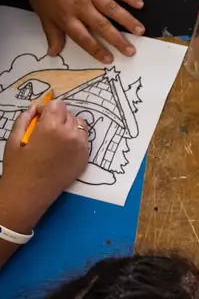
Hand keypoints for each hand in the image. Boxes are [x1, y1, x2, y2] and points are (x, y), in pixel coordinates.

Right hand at [0, 100, 88, 231]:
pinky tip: (62, 149)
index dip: (46, 108)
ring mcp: (81, 146)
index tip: (38, 117)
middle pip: (69, 113)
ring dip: (68, 126)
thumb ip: (25, 119)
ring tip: (54, 138)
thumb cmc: (18, 167)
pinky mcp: (85, 157)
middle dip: (57, 117)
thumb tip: (35, 107)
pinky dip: (75, 139)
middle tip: (44, 129)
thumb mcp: (13, 140)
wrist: (29, 194)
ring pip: (79, 125)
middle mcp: (70, 134)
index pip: (57, 104)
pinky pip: (84, 139)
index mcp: (51, 128)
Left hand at [20, 0, 144, 63]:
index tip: (109, 59)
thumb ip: (52, 34)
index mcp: (66, 17)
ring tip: (140, 31)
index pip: (84, 38)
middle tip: (131, 51)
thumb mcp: (43, 14)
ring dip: (128, 20)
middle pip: (102, 26)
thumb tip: (53, 53)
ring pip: (113, 9)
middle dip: (118, 40)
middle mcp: (81, 6)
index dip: (97, 49)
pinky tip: (140, 4)